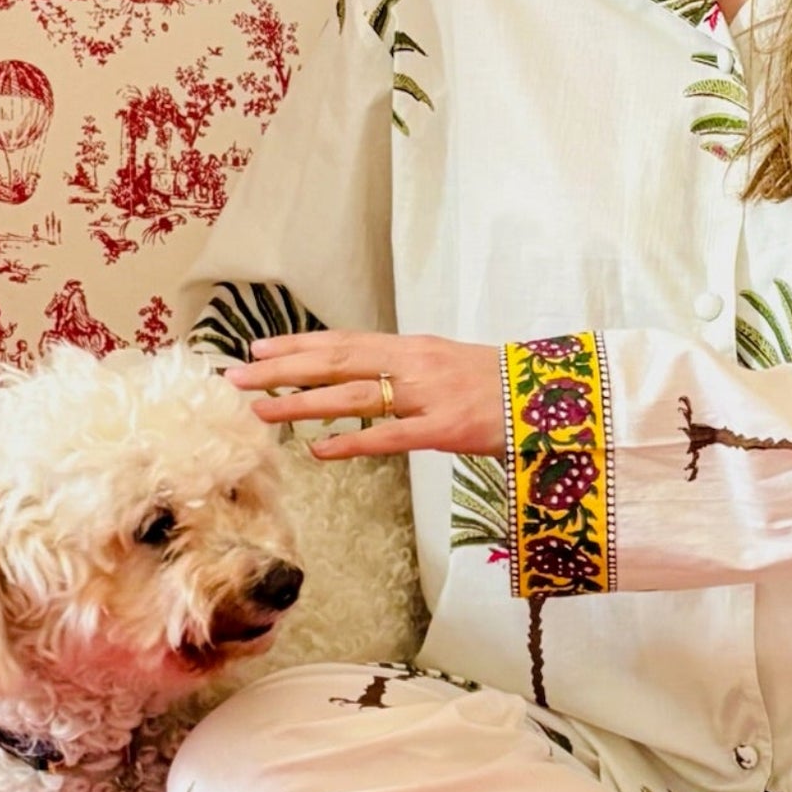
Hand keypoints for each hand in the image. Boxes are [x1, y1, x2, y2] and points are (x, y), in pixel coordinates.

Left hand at [223, 331, 504, 459]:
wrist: (555, 398)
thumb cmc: (501, 387)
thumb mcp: (448, 367)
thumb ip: (407, 372)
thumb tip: (364, 379)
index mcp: (414, 347)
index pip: (345, 341)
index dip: (299, 345)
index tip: (257, 349)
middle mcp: (416, 363)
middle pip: (338, 361)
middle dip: (283, 368)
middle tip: (237, 376)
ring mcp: (430, 394)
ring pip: (354, 394)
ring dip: (303, 402)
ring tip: (260, 410)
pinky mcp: (447, 427)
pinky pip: (391, 435)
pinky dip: (352, 440)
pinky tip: (319, 449)